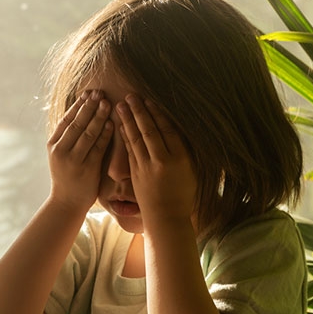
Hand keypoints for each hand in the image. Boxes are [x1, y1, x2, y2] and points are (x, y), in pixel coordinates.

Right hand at [47, 90, 112, 210]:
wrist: (67, 202)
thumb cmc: (67, 175)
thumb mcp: (61, 154)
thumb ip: (68, 137)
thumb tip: (79, 112)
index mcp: (53, 144)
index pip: (66, 119)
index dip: (78, 104)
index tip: (88, 92)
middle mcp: (61, 151)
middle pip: (77, 123)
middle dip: (89, 106)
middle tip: (100, 92)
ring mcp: (73, 160)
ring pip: (88, 133)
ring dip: (99, 117)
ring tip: (108, 103)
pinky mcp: (87, 169)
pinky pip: (98, 148)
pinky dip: (105, 135)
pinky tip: (113, 124)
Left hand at [117, 94, 196, 227]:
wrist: (167, 218)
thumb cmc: (184, 194)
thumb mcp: (192, 171)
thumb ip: (184, 150)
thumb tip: (178, 128)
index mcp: (180, 158)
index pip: (168, 130)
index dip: (158, 114)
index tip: (151, 100)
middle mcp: (162, 161)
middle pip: (150, 130)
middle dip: (140, 111)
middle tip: (132, 95)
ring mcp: (146, 167)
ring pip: (136, 138)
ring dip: (128, 120)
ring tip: (121, 104)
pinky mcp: (135, 174)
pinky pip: (129, 150)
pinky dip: (125, 136)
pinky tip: (120, 125)